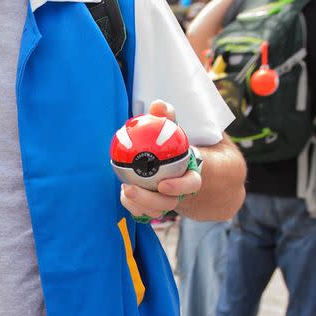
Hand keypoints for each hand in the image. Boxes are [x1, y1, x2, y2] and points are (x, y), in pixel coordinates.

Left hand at [120, 100, 201, 219]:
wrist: (182, 168)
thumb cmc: (176, 146)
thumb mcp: (175, 132)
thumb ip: (168, 119)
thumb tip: (158, 104)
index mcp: (192, 176)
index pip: (191, 184)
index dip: (179, 187)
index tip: (163, 184)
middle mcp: (181, 193)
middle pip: (169, 203)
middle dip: (148, 200)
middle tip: (129, 187)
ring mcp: (168, 202)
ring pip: (156, 210)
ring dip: (138, 204)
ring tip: (124, 190)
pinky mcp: (155, 207)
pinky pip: (144, 212)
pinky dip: (133, 205)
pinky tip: (123, 194)